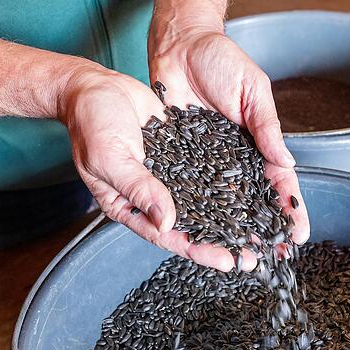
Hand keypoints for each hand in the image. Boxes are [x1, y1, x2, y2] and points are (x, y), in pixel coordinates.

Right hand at [58, 66, 250, 271]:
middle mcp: (151, 196)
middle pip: (191, 226)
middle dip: (222, 241)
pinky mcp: (180, 155)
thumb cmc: (91, 124)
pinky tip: (251, 190)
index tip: (228, 261)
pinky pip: (205, 173)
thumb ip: (139, 188)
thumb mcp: (110, 158)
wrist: (94, 88)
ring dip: (229, 216)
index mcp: (129, 206)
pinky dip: (226, 183)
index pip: (168, 236)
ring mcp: (167, 177)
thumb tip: (166, 221)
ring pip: (203, 203)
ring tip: (259, 230)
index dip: (198, 250)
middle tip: (254, 256)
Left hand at [148, 17, 310, 245]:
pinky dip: (197, 212)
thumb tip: (286, 164)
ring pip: (222, 203)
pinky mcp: (181, 157)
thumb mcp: (253, 91)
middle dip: (261, 231)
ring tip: (239, 256)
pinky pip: (189, 189)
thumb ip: (267, 128)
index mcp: (259, 143)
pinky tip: (203, 234)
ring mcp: (208, 161)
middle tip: (269, 258)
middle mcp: (235, 158)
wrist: (180, 46)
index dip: (289, 209)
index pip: (279, 183)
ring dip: (231, 231)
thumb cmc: (221, 61)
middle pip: (251, 202)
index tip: (299, 234)